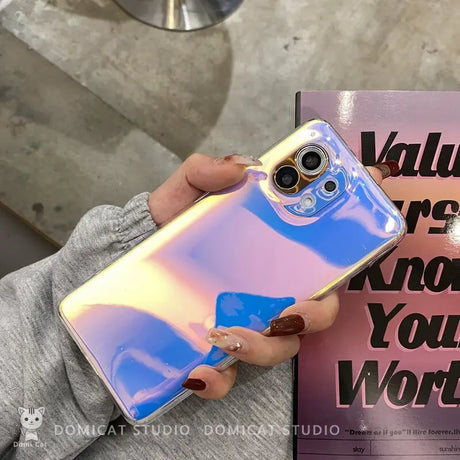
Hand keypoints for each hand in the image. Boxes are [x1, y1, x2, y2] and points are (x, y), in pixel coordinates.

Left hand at [148, 153, 397, 397]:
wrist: (129, 270)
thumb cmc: (168, 231)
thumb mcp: (181, 196)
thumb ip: (204, 173)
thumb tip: (243, 167)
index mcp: (276, 250)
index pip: (328, 248)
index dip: (361, 233)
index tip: (374, 216)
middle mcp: (274, 289)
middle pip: (318, 308)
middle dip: (315, 313)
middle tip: (290, 310)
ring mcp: (251, 323)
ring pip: (280, 346)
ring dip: (263, 346)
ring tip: (225, 334)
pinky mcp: (221, 353)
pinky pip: (231, 376)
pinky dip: (219, 379)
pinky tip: (197, 370)